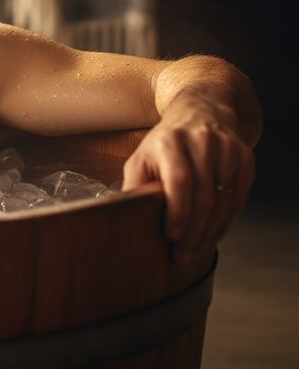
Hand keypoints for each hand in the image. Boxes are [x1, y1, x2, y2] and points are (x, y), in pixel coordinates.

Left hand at [123, 112, 254, 266]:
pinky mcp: (245, 158)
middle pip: (204, 196)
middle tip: (182, 255)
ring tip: (195, 252)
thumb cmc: (165, 143)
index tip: (171, 237)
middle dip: (193, 232)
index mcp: (170, 140)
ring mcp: (227, 149)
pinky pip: (238, 199)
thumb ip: (135, 184)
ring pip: (223, 201)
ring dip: (210, 233)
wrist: (201, 113)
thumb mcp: (142, 156)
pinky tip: (212, 236)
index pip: (179, 180)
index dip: (178, 211)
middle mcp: (201, 141)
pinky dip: (226, 223)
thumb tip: (124, 216)